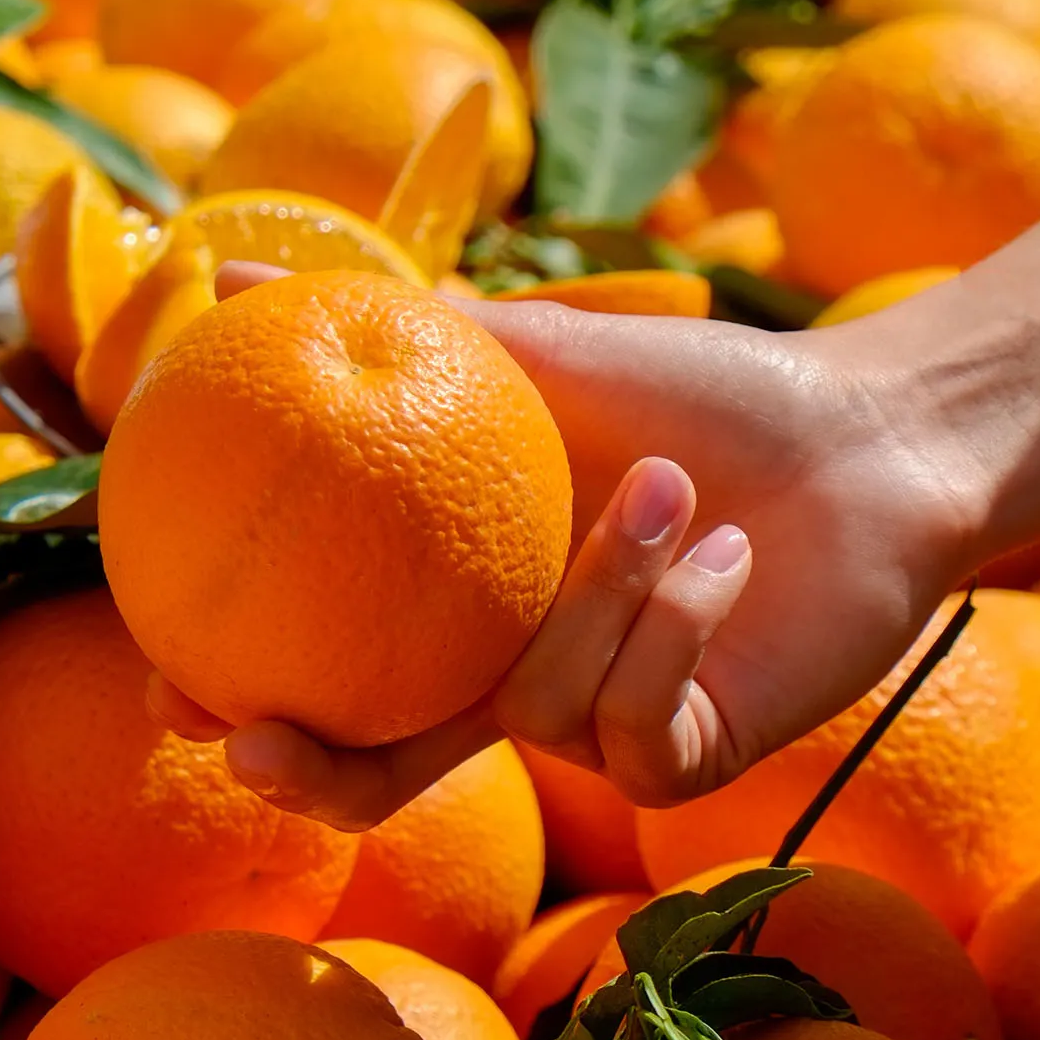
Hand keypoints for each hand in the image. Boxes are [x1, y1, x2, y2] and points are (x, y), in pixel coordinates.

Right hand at [149, 263, 989, 830]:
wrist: (861, 438)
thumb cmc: (697, 393)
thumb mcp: (534, 356)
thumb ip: (392, 332)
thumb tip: (221, 264)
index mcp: (469, 614)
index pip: (336, 683)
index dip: (252, 705)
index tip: (178, 682)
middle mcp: (519, 688)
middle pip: (383, 774)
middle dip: (312, 775)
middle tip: (252, 739)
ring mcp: (601, 733)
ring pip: (539, 709)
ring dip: (607, 586)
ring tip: (673, 491)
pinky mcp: (685, 762)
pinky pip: (633, 720)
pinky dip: (676, 619)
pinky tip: (731, 555)